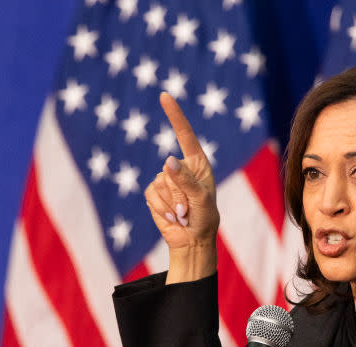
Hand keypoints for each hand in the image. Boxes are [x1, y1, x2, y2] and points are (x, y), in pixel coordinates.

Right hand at [143, 92, 219, 282]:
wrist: (192, 240)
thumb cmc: (205, 218)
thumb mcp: (201, 199)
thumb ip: (186, 181)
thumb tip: (167, 161)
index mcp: (197, 163)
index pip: (184, 134)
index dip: (174, 115)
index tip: (164, 96)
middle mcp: (180, 168)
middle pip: (169, 169)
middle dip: (179, 193)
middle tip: (189, 209)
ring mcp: (165, 180)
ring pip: (159, 183)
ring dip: (171, 204)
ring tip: (183, 214)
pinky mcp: (154, 193)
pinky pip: (151, 195)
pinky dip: (162, 209)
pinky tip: (172, 217)